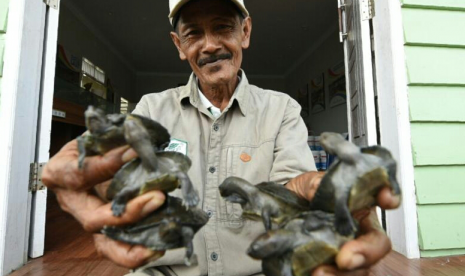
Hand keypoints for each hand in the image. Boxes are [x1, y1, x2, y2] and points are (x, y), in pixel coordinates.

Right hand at [42, 139, 165, 267]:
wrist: (87, 154)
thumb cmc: (91, 143)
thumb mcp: (95, 135)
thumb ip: (111, 139)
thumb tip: (139, 143)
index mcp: (61, 173)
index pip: (82, 174)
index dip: (108, 164)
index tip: (134, 153)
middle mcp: (71, 202)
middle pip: (94, 219)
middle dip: (128, 212)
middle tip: (157, 197)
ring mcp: (87, 219)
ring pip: (104, 244)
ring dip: (133, 245)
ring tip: (158, 243)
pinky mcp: (103, 231)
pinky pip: (116, 249)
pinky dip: (135, 253)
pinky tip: (157, 248)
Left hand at [286, 172, 400, 275]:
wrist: (281, 214)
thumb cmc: (302, 196)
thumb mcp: (306, 183)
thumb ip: (313, 183)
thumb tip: (316, 190)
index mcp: (360, 204)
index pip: (383, 198)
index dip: (390, 197)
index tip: (386, 199)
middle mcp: (360, 229)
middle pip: (378, 243)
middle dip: (366, 252)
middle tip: (344, 259)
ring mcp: (349, 251)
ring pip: (362, 268)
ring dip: (344, 274)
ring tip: (318, 272)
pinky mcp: (334, 267)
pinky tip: (313, 274)